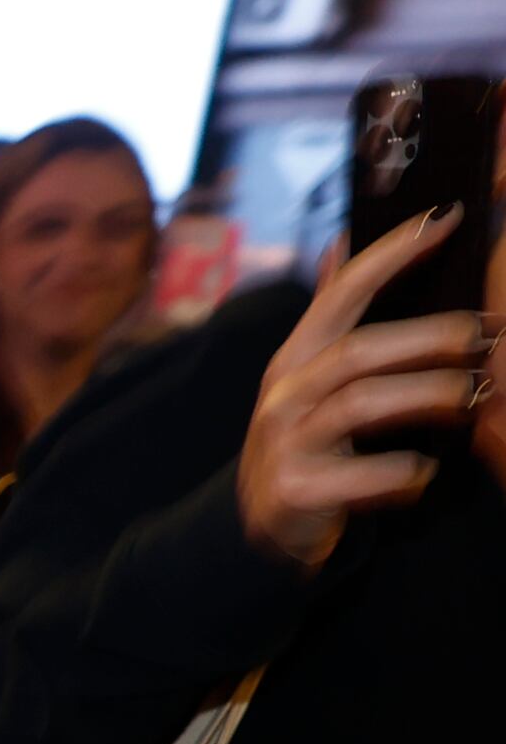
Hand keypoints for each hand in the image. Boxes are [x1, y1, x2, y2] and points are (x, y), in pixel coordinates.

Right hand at [238, 206, 486, 570]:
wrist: (261, 526)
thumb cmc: (306, 439)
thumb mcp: (310, 374)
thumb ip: (333, 312)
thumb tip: (344, 241)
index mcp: (296, 358)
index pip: (342, 292)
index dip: (392, 252)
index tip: (446, 217)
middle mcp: (284, 394)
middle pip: (358, 349)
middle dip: (429, 335)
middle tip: (487, 331)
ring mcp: (286, 442)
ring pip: (361, 404)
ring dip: (429, 394)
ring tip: (475, 393)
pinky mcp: (296, 490)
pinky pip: (364, 474)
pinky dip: (405, 469)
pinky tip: (427, 470)